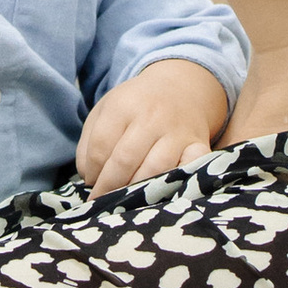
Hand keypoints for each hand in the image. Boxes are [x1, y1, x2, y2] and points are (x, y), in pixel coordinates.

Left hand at [77, 59, 232, 194]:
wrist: (178, 87)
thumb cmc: (135, 105)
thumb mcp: (105, 111)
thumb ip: (89, 143)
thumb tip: (89, 177)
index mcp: (122, 105)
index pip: (100, 146)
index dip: (92, 171)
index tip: (91, 183)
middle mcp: (151, 116)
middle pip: (125, 160)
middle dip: (110, 186)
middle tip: (103, 200)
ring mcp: (177, 131)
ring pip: (156, 169)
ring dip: (137, 190)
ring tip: (126, 199)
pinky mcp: (198, 144)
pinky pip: (191, 167)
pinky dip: (178, 181)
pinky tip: (164, 192)